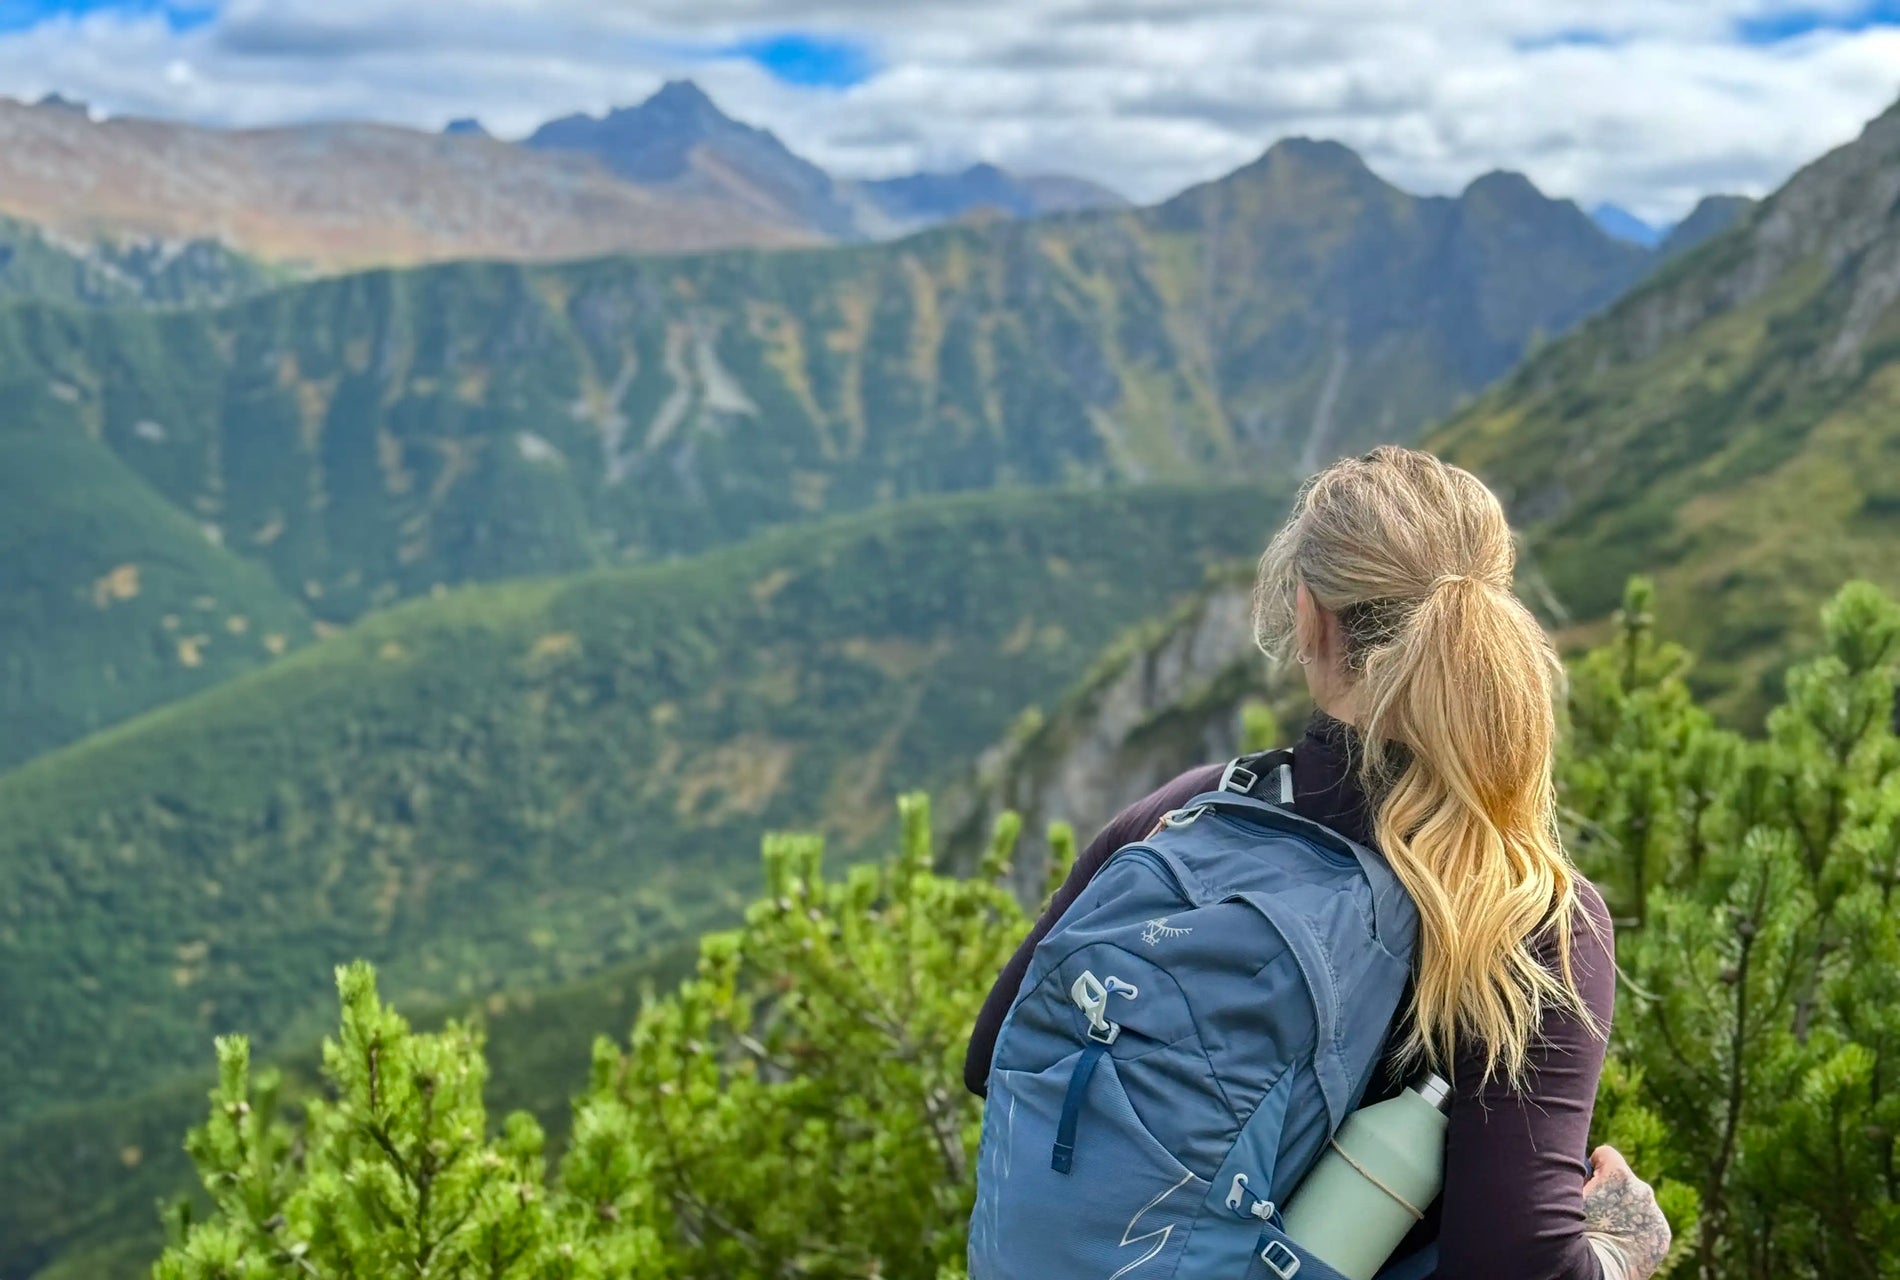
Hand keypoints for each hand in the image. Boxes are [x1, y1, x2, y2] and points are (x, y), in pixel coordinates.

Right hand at [1582, 1146, 1670, 1279]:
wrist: (1598, 1272)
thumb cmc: (1573, 1231)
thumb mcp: (1566, 1196)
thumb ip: (1575, 1176)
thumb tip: (1579, 1169)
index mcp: (1618, 1175)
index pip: (1605, 1154)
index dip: (1592, 1166)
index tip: (1586, 1181)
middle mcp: (1642, 1190)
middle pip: (1623, 1180)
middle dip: (1610, 1191)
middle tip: (1594, 1211)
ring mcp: (1655, 1214)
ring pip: (1636, 1202)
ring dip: (1624, 1210)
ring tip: (1607, 1229)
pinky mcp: (1663, 1234)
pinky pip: (1647, 1222)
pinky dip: (1636, 1228)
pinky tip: (1621, 1241)